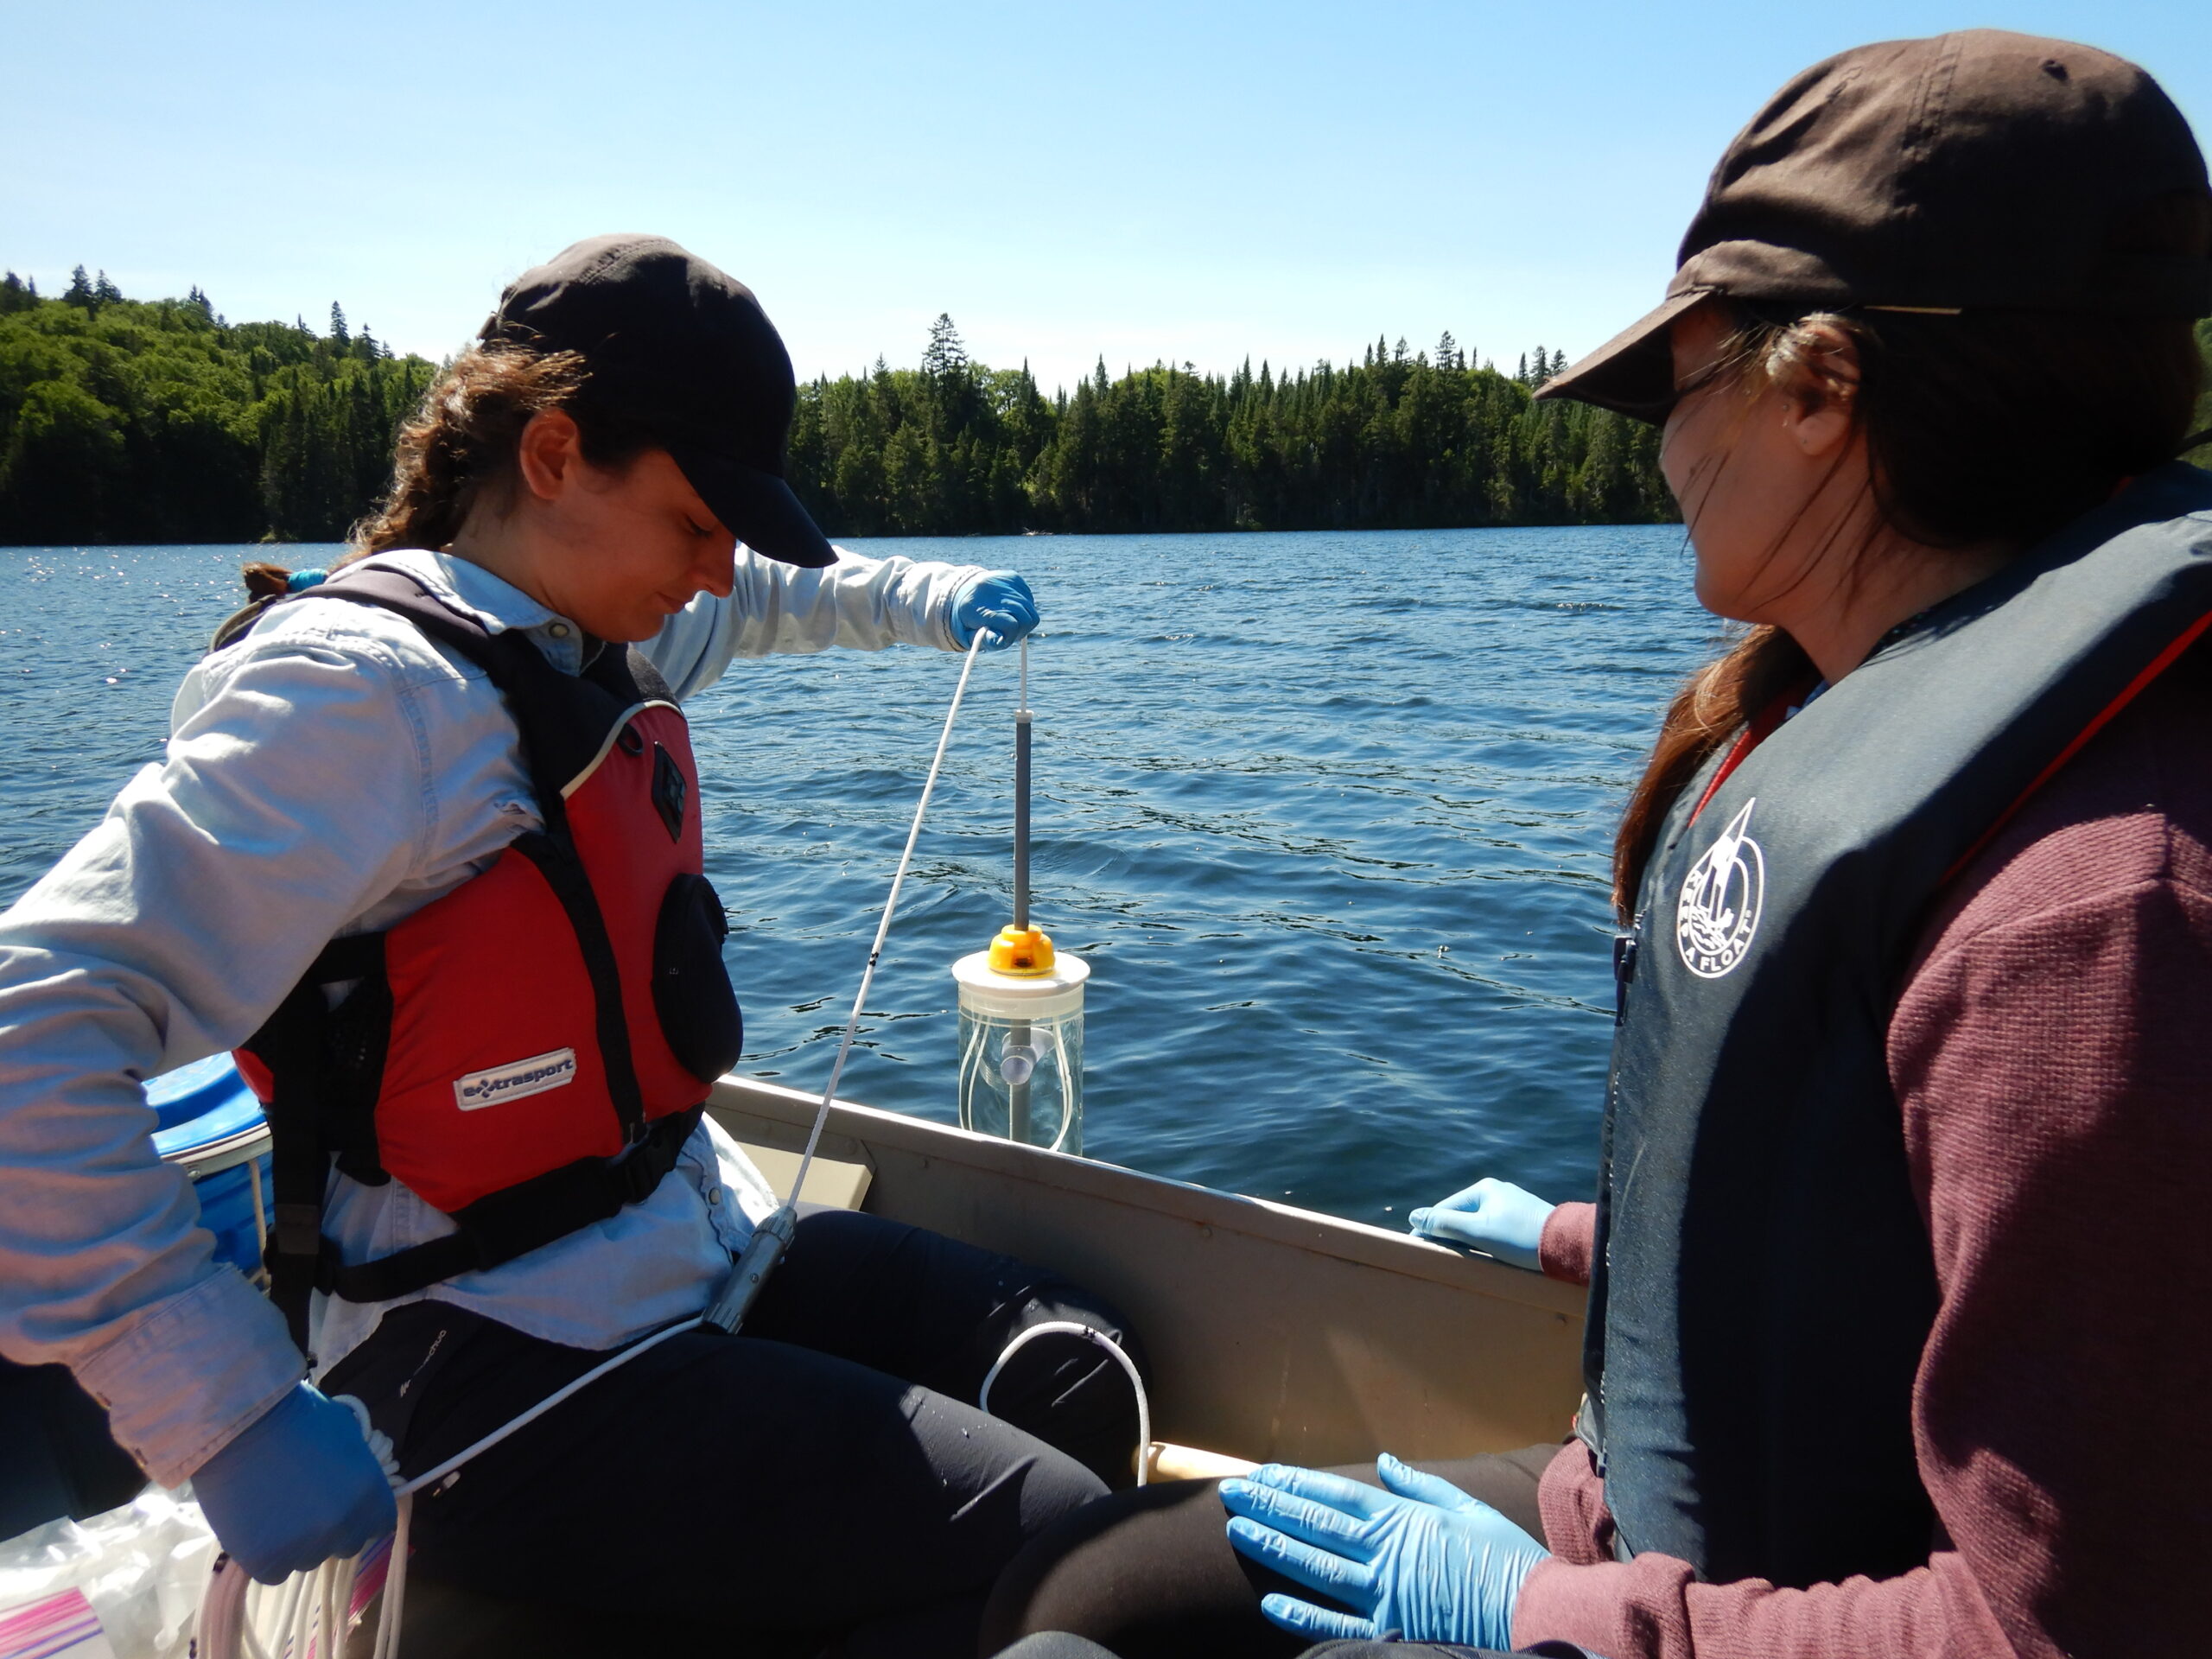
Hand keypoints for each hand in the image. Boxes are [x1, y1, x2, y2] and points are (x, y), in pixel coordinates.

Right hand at [190, 1384, 396, 1583]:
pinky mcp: (266, 1562)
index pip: (380, 1523)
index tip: (345, 1506)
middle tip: (305, 1506)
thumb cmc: (296, 1417)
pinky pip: (274, 1571)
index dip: (363, 1515)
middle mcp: (343, 1527)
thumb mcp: (347, 1436)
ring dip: (297, 1543)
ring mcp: (305, 1548)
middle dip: (331, 1529)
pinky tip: (256, 1527)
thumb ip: (358, 1471)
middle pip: (346, 1544)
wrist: (239, 1425)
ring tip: (274, 1510)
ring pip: (308, 1559)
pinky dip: (266, 1555)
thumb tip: (355, 1488)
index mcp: (369, 1495)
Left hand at [952, 572, 1038, 650]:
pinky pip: (1029, 598)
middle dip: (1021, 631)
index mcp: (975, 607)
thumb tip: (1000, 640)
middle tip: (1010, 633)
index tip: (1003, 639)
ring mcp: (1003, 580)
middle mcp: (990, 589)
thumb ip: (984, 641)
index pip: (1011, 625)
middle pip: (1026, 617)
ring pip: (1031, 608)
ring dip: (1024, 619)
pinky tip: (1010, 608)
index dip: (1011, 637)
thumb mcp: (967, 635)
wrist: (960, 591)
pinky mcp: (1013, 576)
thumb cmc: (965, 619)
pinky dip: (1024, 607)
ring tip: (1009, 620)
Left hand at [1221, 1455, 1547, 1646]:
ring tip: (1237, 1530)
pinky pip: (1335, 1623)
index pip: (1334, 1494)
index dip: (1293, 1483)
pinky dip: (1300, 1614)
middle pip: (1314, 1523)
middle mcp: (1385, 1552)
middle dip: (1270, 1505)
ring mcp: (1384, 1593)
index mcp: (1403, 1518)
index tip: (1262, 1473)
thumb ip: (1419, 1485)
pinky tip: (1269, 1602)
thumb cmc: (1506, 1559)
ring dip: (1273, 1546)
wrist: (1537, 1613)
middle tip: (1231, 1493)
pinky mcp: (1390, 1629)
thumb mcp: (1467, 1508)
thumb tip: (1384, 1460)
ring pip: (1315, 1566)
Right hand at [1408, 1177, 1554, 1270]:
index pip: (1445, 1209)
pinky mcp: (1524, 1221)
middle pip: (1462, 1216)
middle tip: (1437, 1258)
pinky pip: (1495, 1230)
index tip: (1416, 1247)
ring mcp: (1512, 1206)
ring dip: (1467, 1241)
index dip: (1429, 1228)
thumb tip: (1415, 1215)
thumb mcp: (1477, 1231)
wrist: (1566, 1245)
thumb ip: (1444, 1223)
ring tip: (1459, 1261)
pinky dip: (1485, 1243)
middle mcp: (1498, 1192)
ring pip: (1479, 1224)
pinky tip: (1485, 1257)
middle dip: (1449, 1235)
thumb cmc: (1519, 1238)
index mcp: (1484, 1189)